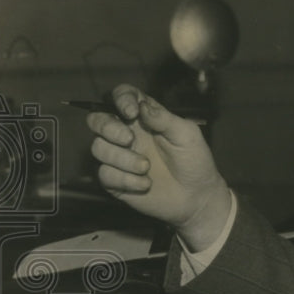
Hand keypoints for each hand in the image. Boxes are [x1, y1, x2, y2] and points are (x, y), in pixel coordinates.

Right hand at [86, 84, 230, 251]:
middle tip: (129, 139)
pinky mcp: (115, 180)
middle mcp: (127, 134)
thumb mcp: (187, 135)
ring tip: (146, 167)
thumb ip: (164, 118)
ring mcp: (119, 157)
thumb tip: (141, 105)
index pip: (122, 96)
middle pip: (97, 119)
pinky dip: (125, 179)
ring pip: (99, 147)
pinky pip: (105, 174)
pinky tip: (145, 183)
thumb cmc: (195, 161)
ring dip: (122, 158)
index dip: (120, 98)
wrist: (196, 197)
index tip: (131, 112)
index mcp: (145, 118)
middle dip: (107, 127)